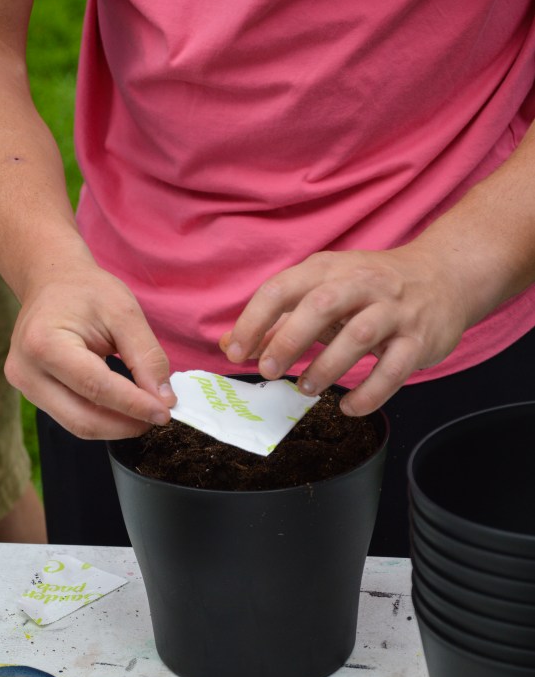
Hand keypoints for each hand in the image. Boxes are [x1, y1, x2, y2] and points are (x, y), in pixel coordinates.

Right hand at [5, 265, 175, 439]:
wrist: (51, 282)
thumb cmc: (86, 291)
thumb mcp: (124, 313)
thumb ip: (146, 357)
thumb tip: (165, 401)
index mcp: (44, 343)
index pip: (95, 387)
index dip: (134, 405)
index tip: (165, 413)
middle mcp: (26, 371)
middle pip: (83, 418)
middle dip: (126, 424)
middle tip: (160, 416)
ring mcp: (25, 386)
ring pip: (78, 425)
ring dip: (117, 426)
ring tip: (145, 413)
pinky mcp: (32, 394)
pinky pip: (72, 417)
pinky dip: (103, 419)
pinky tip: (124, 409)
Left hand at [221, 244, 470, 415]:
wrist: (445, 276)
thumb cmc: (371, 289)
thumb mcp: (323, 291)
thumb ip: (278, 320)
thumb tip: (230, 345)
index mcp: (328, 269)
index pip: (282, 287)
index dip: (254, 320)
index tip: (236, 352)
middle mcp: (362, 284)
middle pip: (320, 305)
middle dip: (288, 340)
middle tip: (268, 371)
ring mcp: (394, 311)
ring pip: (358, 335)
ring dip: (326, 367)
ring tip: (306, 388)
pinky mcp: (419, 339)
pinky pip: (394, 370)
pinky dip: (368, 393)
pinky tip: (348, 407)